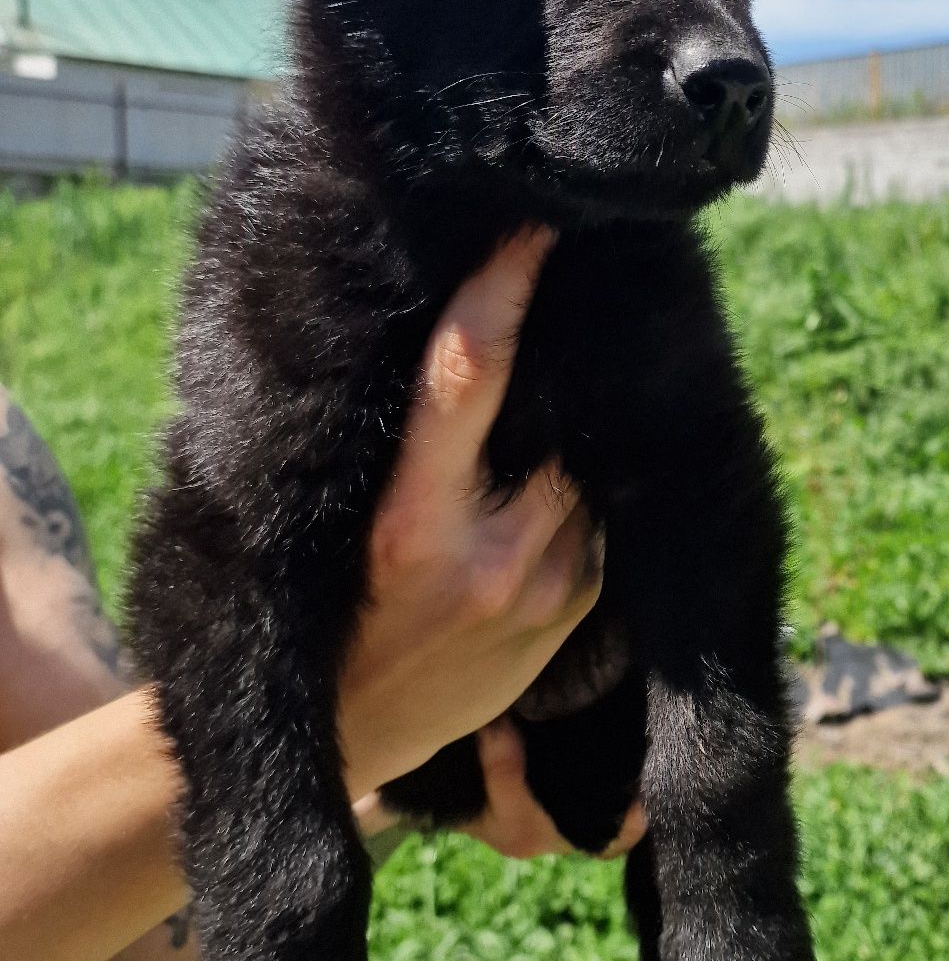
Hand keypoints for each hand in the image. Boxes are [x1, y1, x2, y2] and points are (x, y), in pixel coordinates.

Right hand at [337, 226, 605, 802]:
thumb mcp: (341, 524)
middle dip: (556, 369)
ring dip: (570, 441)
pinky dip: (584, 494)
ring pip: (585, 468)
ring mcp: (544, 590)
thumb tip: (451, 335)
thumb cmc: (337, 605)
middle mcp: (488, 555)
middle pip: (550, 417)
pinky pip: (600, 523)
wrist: (363, 731)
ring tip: (533, 440)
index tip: (531, 229)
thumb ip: (397, 447)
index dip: (500, 292)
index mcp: (409, 522)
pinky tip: (552, 490)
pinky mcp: (576, 614)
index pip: (463, 378)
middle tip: (558, 314)